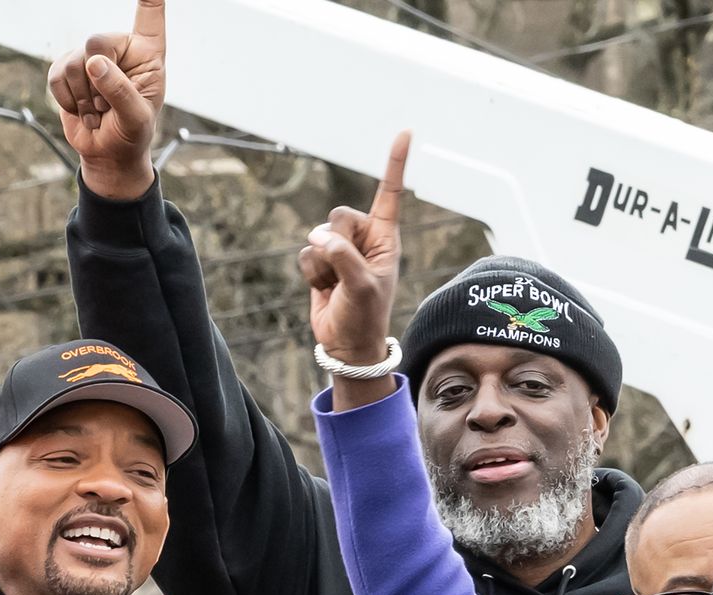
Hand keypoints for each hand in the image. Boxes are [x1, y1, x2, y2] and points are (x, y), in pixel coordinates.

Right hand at [47, 0, 165, 198]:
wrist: (107, 154)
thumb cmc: (131, 134)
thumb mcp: (136, 118)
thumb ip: (120, 91)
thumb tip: (94, 63)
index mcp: (148, 54)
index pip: (150, 18)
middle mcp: (120, 48)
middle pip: (96, 43)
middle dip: (97, 81)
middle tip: (108, 106)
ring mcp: (92, 56)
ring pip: (74, 62)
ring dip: (83, 97)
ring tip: (97, 112)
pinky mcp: (67, 68)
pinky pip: (56, 75)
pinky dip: (67, 100)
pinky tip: (82, 110)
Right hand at [300, 131, 409, 366]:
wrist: (346, 345)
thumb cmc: (365, 316)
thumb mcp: (362, 286)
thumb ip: (342, 255)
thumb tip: (317, 237)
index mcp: (386, 238)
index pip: (389, 194)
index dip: (395, 163)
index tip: (406, 131)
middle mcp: (364, 239)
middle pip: (339, 215)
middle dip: (336, 241)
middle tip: (346, 270)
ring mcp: (341, 250)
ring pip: (317, 237)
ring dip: (323, 265)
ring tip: (338, 286)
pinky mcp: (321, 262)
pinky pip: (306, 255)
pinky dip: (312, 274)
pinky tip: (325, 289)